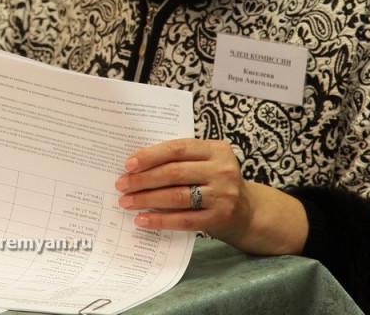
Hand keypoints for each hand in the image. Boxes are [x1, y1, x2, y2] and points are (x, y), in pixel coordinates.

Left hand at [114, 137, 306, 255]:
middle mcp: (222, 170)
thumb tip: (136, 165)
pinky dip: (160, 220)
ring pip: (176, 196)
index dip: (150, 155)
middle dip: (143, 179)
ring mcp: (223, 195)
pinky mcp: (220, 218)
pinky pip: (184, 219)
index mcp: (216, 149)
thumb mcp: (206, 163)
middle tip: (121, 184)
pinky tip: (142, 219)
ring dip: (147, 199)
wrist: (248, 211)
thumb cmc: (215, 181)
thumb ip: (180, 159)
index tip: (128, 164)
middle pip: (174, 173)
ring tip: (126, 202)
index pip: (178, 148)